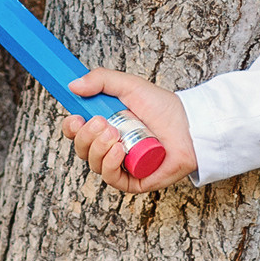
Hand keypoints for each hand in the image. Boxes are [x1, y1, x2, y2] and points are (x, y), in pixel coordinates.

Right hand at [57, 69, 194, 193]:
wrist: (189, 125)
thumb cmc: (163, 107)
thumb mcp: (129, 85)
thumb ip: (101, 79)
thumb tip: (73, 85)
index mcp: (105, 127)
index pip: (77, 132)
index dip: (71, 128)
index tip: (75, 118)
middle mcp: (110, 147)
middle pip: (82, 149)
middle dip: (86, 136)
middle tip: (102, 122)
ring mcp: (121, 165)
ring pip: (94, 164)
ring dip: (98, 148)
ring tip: (114, 134)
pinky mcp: (134, 180)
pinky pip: (112, 179)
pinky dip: (110, 164)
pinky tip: (118, 150)